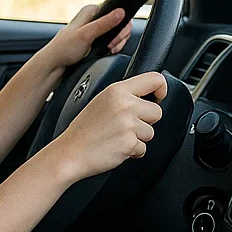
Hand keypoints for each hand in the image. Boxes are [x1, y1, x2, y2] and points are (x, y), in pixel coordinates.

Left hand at [43, 4, 131, 71]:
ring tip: (108, 50)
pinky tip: (107, 52)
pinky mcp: (96, 40)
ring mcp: (95, 30)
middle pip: (119, 23)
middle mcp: (94, 18)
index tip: (116, 37)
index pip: (117, 11)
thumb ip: (104, 24)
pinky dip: (112, 48)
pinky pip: (112, 42)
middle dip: (119, 37)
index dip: (121, 24)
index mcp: (91, 11)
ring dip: (116, 43)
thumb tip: (121, 12)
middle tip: (111, 46)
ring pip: (117, 34)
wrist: (55, 65)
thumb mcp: (85, 35)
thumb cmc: (63, 49)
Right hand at [48, 72, 167, 181]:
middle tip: (125, 126)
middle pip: (157, 111)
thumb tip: (147, 97)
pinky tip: (116, 147)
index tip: (158, 97)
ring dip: (137, 138)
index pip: (155, 79)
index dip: (162, 89)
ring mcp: (128, 124)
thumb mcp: (101, 102)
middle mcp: (125, 105)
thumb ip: (124, 96)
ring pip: (151, 132)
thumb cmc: (83, 131)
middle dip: (146, 121)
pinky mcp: (129, 143)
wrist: (70, 153)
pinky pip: (143, 148)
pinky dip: (132, 151)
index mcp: (117, 91)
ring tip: (117, 137)